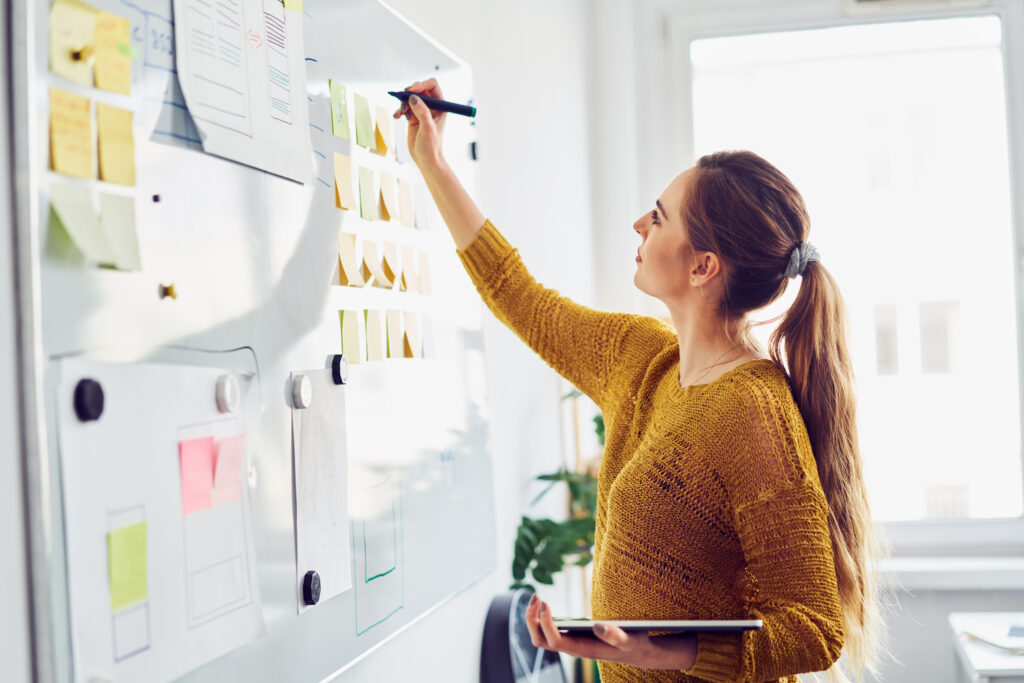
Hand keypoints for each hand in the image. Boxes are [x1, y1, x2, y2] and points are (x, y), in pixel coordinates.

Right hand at [393, 77, 445, 170]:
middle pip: (419, 89)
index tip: (411, 90)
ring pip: (410, 98)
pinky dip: (399, 110)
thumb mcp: (428, 128)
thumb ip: (422, 112)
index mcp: (441, 106)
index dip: (421, 85)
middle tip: (402, 98)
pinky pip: (404, 107)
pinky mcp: (413, 117)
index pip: (432, 85)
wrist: (426, 160)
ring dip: (402, 102)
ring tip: (400, 113)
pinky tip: (397, 116)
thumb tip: (413, 98)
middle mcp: (432, 106)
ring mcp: (422, 111)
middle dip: (409, 93)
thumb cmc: (432, 147)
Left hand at [524, 595, 697, 670]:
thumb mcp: (630, 640)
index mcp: (583, 650)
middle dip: (532, 620)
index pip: (555, 641)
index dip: (546, 623)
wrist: (637, 652)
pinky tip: (544, 604)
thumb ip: (616, 636)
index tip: (545, 602)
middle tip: (536, 596)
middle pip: (540, 640)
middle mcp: (573, 649)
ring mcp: (570, 644)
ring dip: (534, 619)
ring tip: (537, 597)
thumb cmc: (633, 644)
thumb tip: (598, 626)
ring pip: (541, 637)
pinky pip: (548, 632)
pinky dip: (541, 618)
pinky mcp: (571, 638)